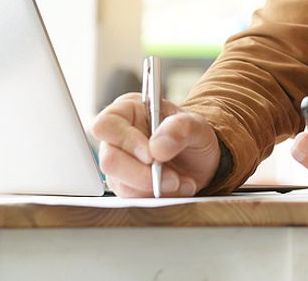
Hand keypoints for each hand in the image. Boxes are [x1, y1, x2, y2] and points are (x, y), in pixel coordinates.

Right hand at [91, 92, 220, 196]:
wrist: (200, 158)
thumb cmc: (192, 134)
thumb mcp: (196, 125)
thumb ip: (180, 128)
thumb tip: (157, 147)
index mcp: (128, 110)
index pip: (107, 124)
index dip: (126, 141)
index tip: (151, 155)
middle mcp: (117, 137)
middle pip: (109, 160)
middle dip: (143, 174)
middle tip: (172, 177)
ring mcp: (119, 162)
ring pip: (120, 183)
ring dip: (154, 187)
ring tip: (180, 181)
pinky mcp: (125, 185)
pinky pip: (132, 197)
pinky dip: (157, 196)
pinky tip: (176, 187)